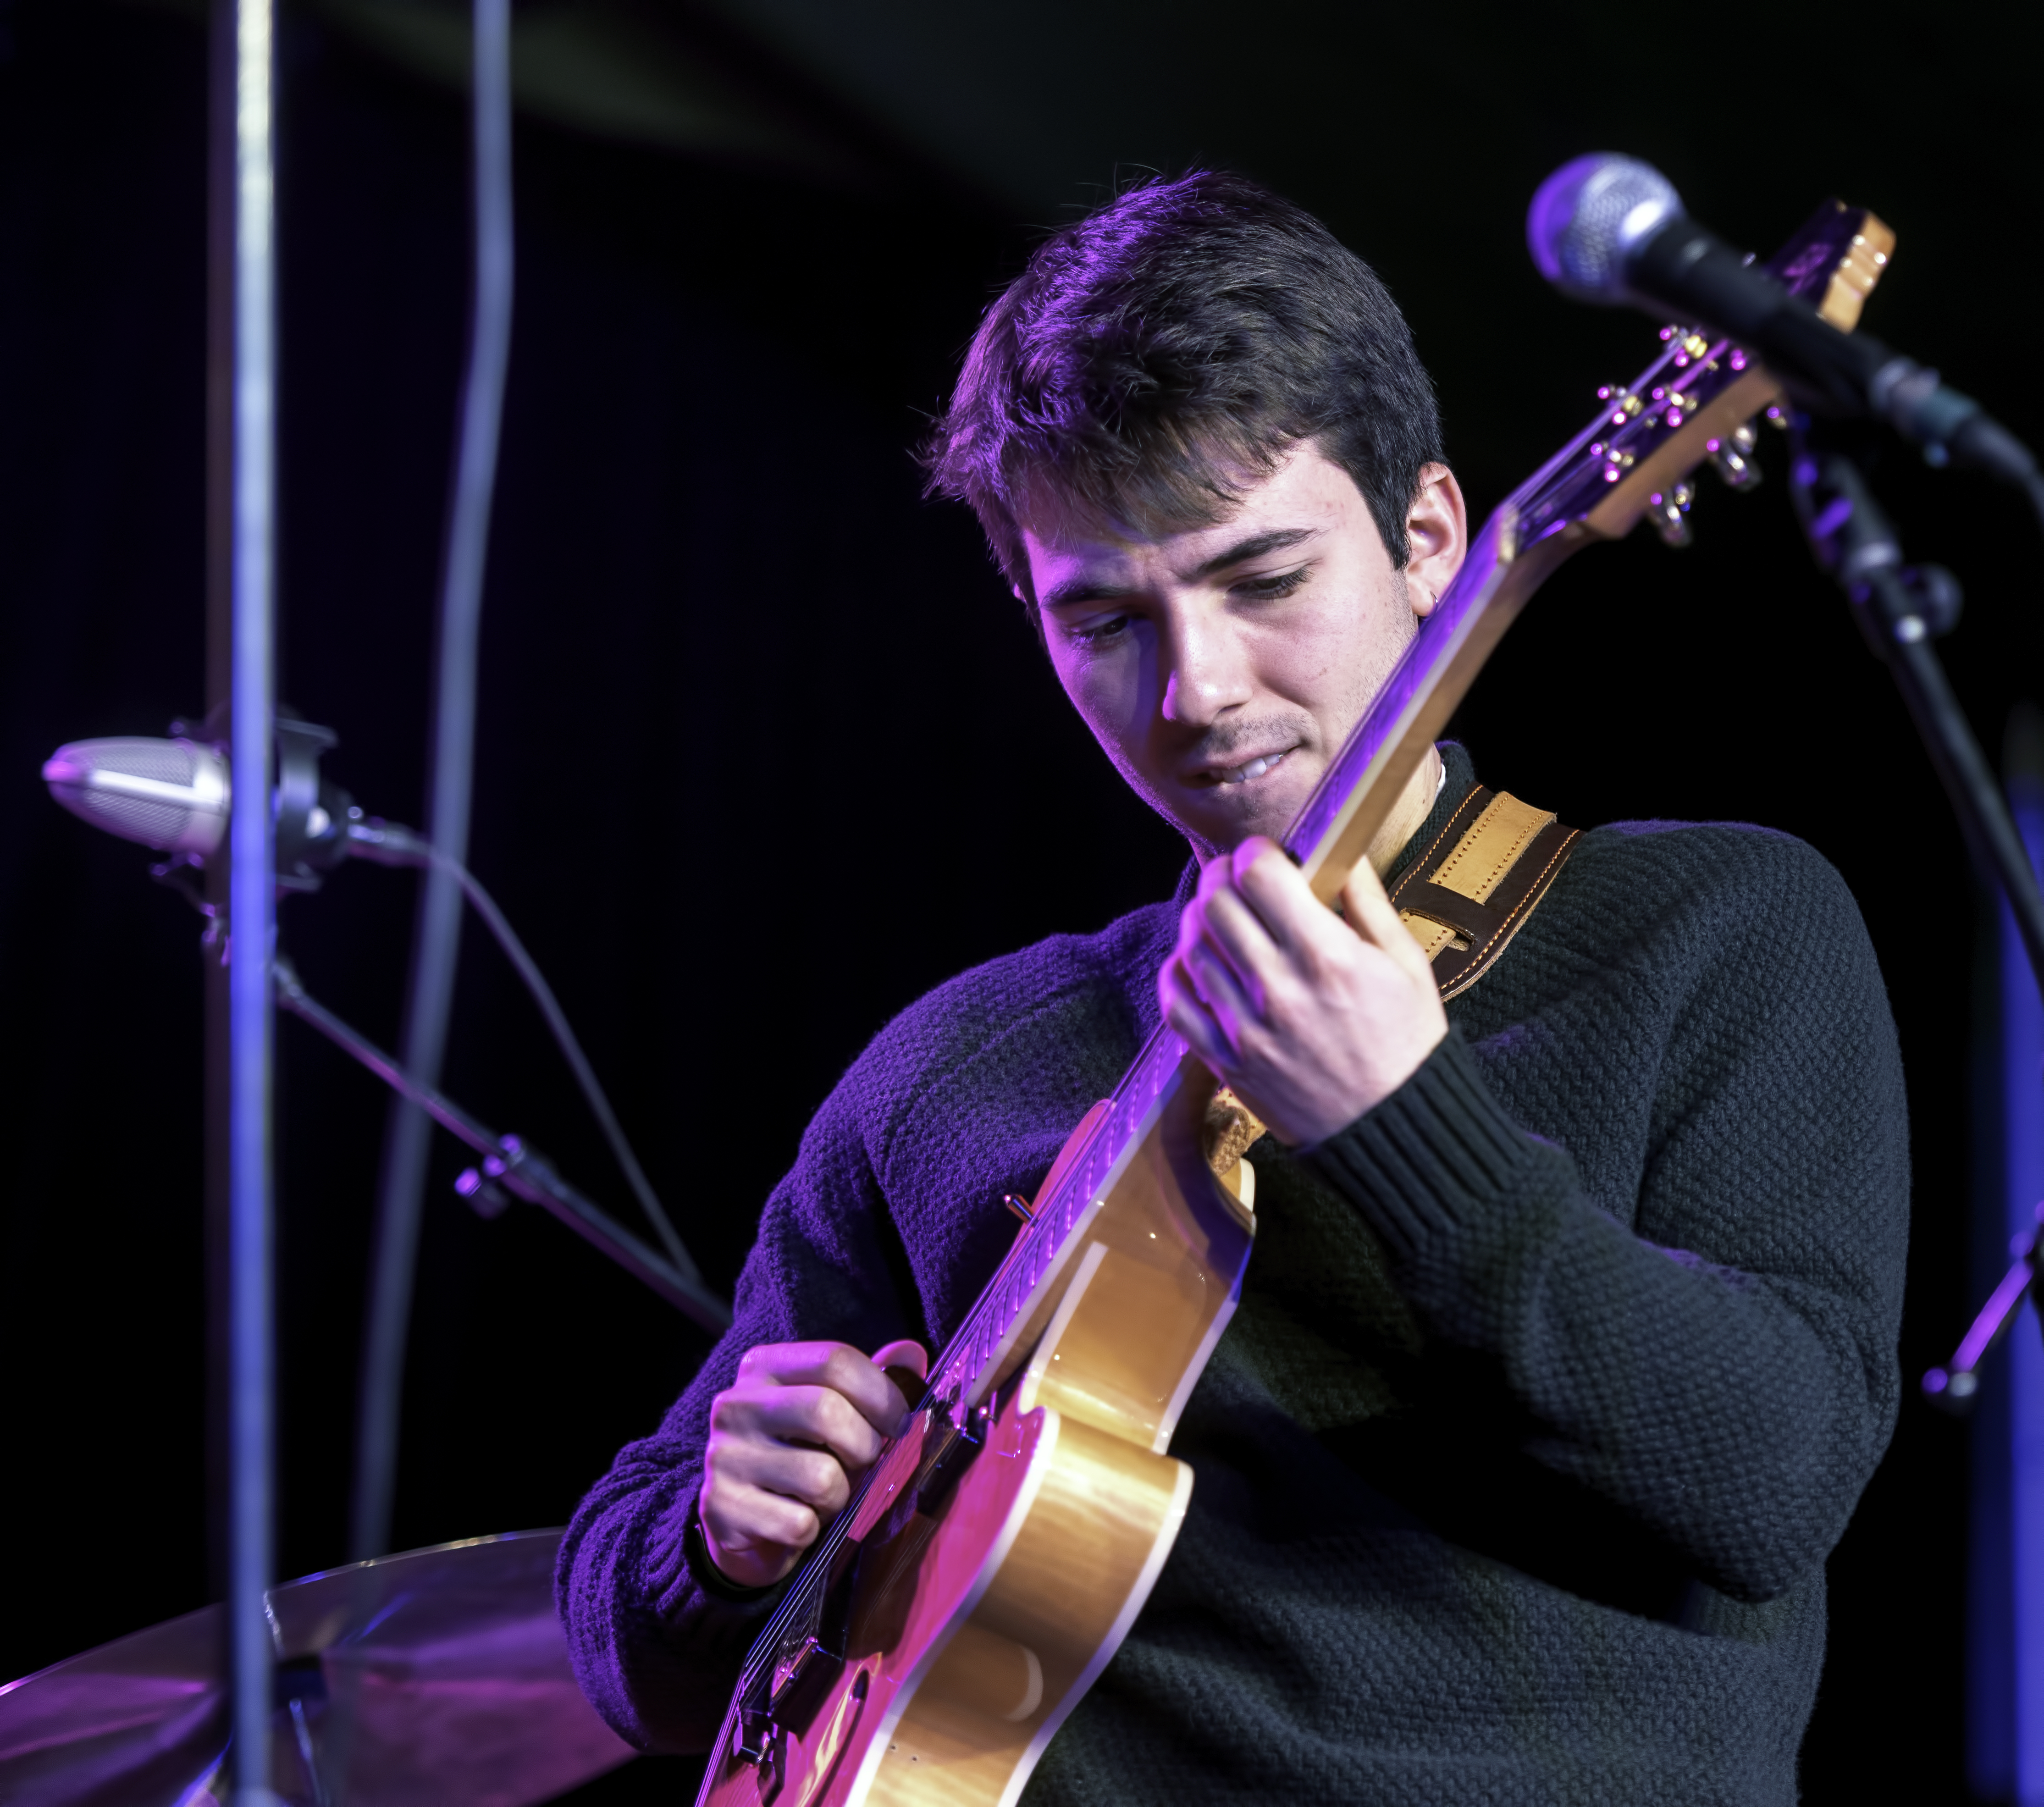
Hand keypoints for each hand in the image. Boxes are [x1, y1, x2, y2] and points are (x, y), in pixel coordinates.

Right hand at [698, 1338, 926, 1589]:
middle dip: (864, 1445)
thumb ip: (869, 1381)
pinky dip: (813, 1530)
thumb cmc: (800, 1454)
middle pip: (826, 1411)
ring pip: (820, 1476)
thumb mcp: (831, 1409)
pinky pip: (799, 1524)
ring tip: (828, 1495)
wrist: (743, 1521)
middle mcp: (736, 1404)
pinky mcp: (722, 1508)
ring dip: (841, 1496)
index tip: (900, 1422)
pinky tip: (800, 1520)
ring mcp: (724, 1457)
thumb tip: (912, 1353)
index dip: (882, 1393)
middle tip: (866, 1463)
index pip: (834, 1360)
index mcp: (764, 1366)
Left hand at [1160, 837, 1446, 1145]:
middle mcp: (1278, 989)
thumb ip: (1367, 903)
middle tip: (1237, 882)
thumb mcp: (1406, 965)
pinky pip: (1176, 1005)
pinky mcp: (1227, 1063)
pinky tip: (1196, 964)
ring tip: (1220, 919)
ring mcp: (1246, 1028)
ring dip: (1200, 922)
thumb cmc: (1407, 1046)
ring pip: (1191, 947)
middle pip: (1215, 903)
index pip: (1258, 874)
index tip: (1265, 857)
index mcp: (1326, 957)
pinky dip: (1178, 975)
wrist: (1394, 1131)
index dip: (1255, 853)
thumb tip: (1339, 852)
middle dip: (1222, 879)